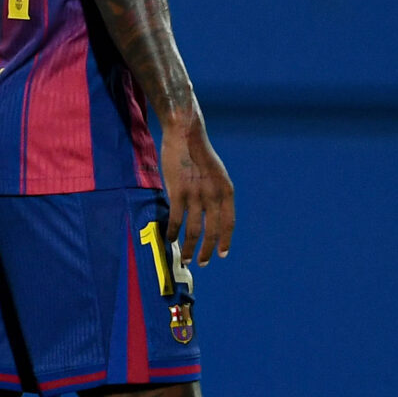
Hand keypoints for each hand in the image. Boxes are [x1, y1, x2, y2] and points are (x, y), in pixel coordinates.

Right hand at [162, 118, 234, 264]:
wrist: (185, 134)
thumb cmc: (198, 152)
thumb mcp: (215, 173)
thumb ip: (215, 193)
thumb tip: (209, 214)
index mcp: (226, 190)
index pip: (228, 223)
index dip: (225, 241)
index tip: (221, 255)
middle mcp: (214, 195)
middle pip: (211, 231)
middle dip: (206, 250)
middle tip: (200, 263)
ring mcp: (196, 194)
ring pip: (193, 230)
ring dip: (189, 247)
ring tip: (185, 258)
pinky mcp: (178, 192)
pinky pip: (176, 219)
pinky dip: (172, 232)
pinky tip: (169, 238)